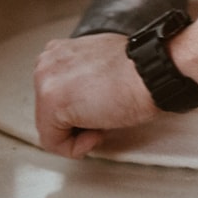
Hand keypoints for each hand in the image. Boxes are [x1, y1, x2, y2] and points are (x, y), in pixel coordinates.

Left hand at [34, 34, 158, 158]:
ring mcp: (45, 83)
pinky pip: (54, 143)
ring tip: (104, 121)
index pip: (55, 93)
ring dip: (79, 133)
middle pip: (49, 111)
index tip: (100, 106)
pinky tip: (99, 131)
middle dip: (77, 120)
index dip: (80, 107)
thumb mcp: (103, 64)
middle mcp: (47, 63)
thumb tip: (83, 96)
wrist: (152, 73)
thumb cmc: (140, 71)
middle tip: (105, 114)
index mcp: (59, 51)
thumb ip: (83, 76)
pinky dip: (77, 147)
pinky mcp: (51, 106)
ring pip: (51, 128)